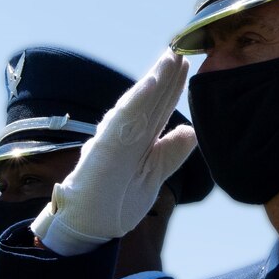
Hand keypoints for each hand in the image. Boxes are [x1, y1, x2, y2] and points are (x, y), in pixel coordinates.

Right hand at [32, 53, 196, 255]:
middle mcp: (125, 135)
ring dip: (154, 79)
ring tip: (169, 57)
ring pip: (139, 103)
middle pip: (150, 100)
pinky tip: (151, 82)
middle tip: (181, 49)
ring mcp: (114, 140)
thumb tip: (190, 130)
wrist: (89, 229)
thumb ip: (169, 154)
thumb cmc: (116, 203)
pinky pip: (123, 120)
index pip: (158, 108)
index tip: (187, 64)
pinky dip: (137, 100)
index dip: (172, 86)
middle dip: (166, 75)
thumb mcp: (153, 176)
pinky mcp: (105, 149)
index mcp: (138, 141)